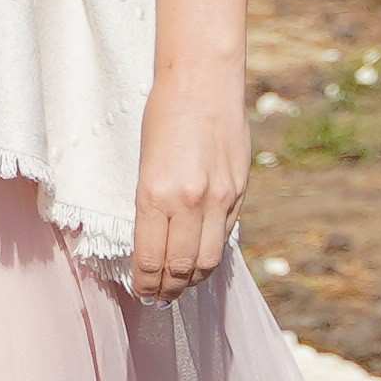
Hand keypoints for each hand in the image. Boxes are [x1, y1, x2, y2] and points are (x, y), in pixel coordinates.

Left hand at [127, 58, 250, 304]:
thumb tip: (156, 243)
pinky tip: (200, 258)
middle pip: (181, 268)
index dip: (145, 283)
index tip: (141, 292)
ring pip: (208, 259)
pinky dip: (211, 253)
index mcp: (154, 194)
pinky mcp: (239, 191)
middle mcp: (189, 201)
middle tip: (158, 298)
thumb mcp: (145, 164)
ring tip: (180, 286)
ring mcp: (219, 198)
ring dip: (192, 280)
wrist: (202, 82)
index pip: (151, 258)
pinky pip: (226, 235)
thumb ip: (154, 205)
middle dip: (167, 290)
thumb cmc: (162, 116)